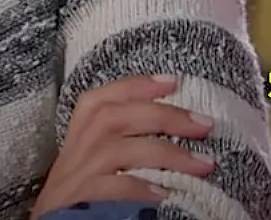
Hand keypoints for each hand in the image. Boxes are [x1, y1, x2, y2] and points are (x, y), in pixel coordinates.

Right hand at [31, 75, 215, 216]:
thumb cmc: (78, 187)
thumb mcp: (88, 154)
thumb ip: (116, 136)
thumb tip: (167, 119)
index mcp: (78, 132)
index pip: (100, 99)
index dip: (134, 86)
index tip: (171, 81)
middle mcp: (77, 148)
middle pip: (113, 117)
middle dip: (161, 114)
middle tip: (203, 123)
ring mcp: (79, 173)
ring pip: (118, 149)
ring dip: (166, 152)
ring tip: (203, 163)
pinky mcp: (83, 199)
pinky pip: (113, 188)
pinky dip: (140, 187)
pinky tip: (165, 192)